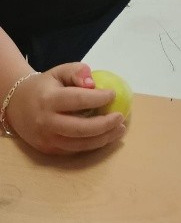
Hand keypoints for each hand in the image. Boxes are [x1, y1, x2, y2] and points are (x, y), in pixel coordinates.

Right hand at [6, 63, 125, 154]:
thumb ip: (77, 72)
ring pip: (79, 145)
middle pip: (80, 129)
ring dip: (103, 139)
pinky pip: (74, 150)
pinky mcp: (49, 150)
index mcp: (48, 100)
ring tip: (120, 129)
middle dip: (105, 125)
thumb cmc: (45, 85)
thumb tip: (93, 84)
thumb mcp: (60, 71)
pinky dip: (93, 145)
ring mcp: (46, 139)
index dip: (98, 98)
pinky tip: (106, 136)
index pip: (77, 100)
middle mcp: (46, 122)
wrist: (17, 104)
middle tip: (121, 117)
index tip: (113, 94)